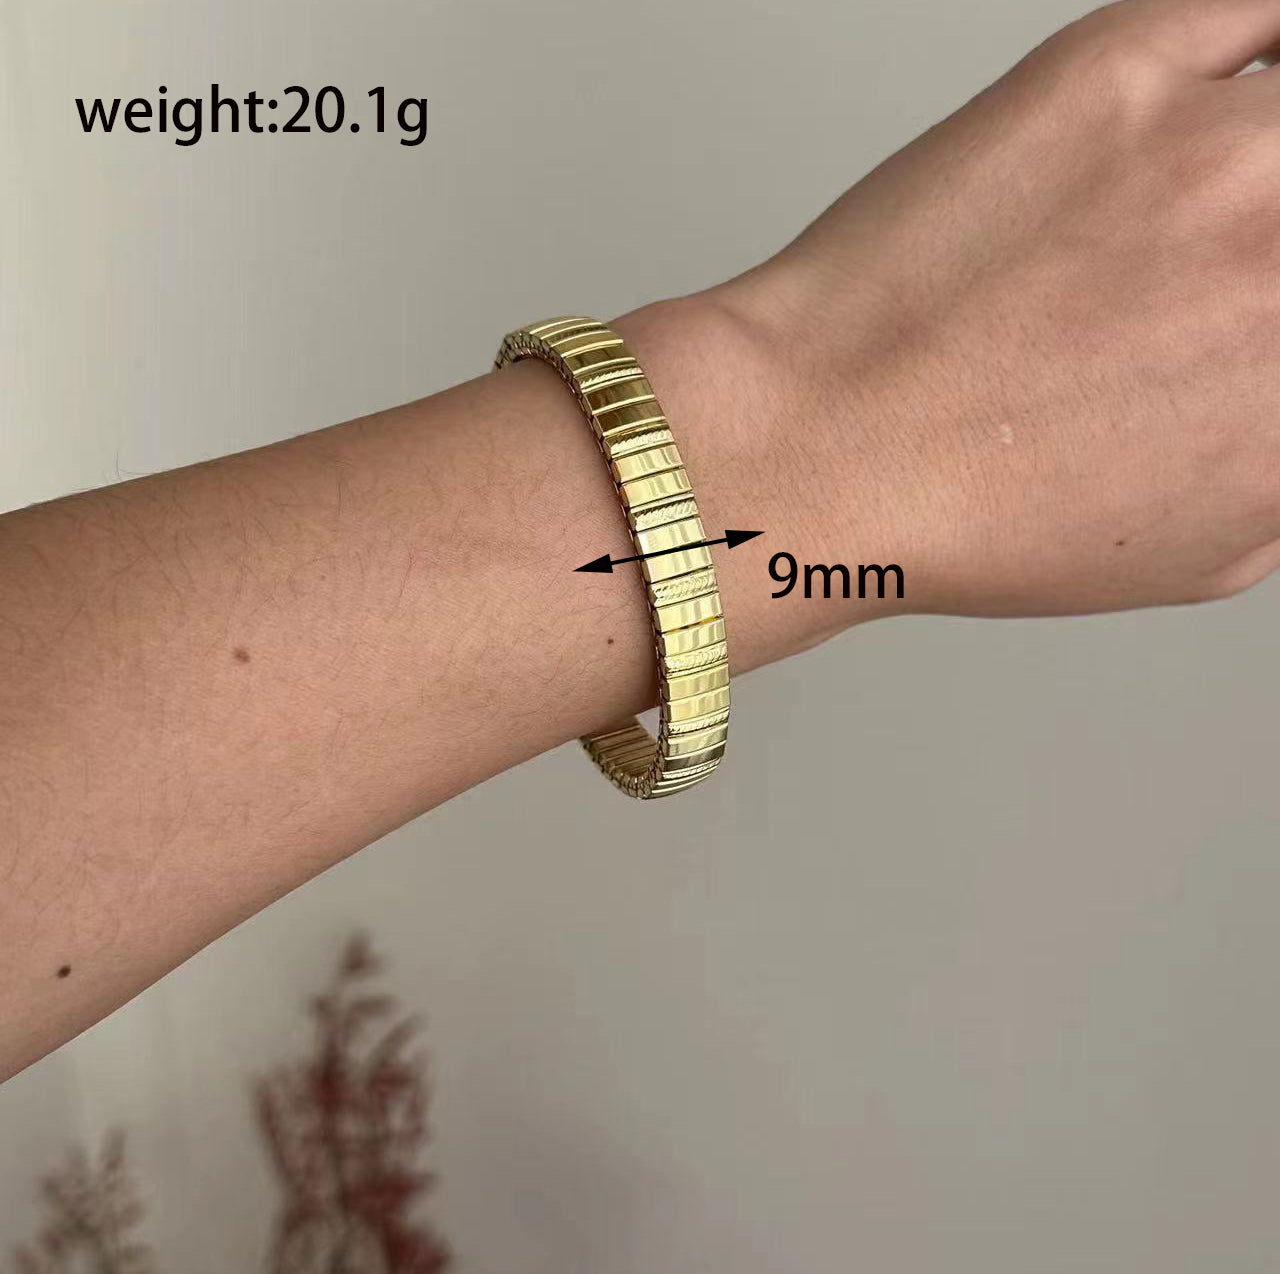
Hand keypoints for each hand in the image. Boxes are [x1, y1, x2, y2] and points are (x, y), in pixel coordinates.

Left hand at [676, 0, 1279, 630]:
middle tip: (1234, 264)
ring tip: (1204, 197)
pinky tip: (1225, 94)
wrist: (823, 446)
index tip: (1271, 307)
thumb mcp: (1204, 548)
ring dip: (1263, 150)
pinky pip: (1257, 9)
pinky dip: (1261, 42)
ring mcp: (1221, 150)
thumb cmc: (976, 512)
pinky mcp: (1122, 71)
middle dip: (1273, 244)